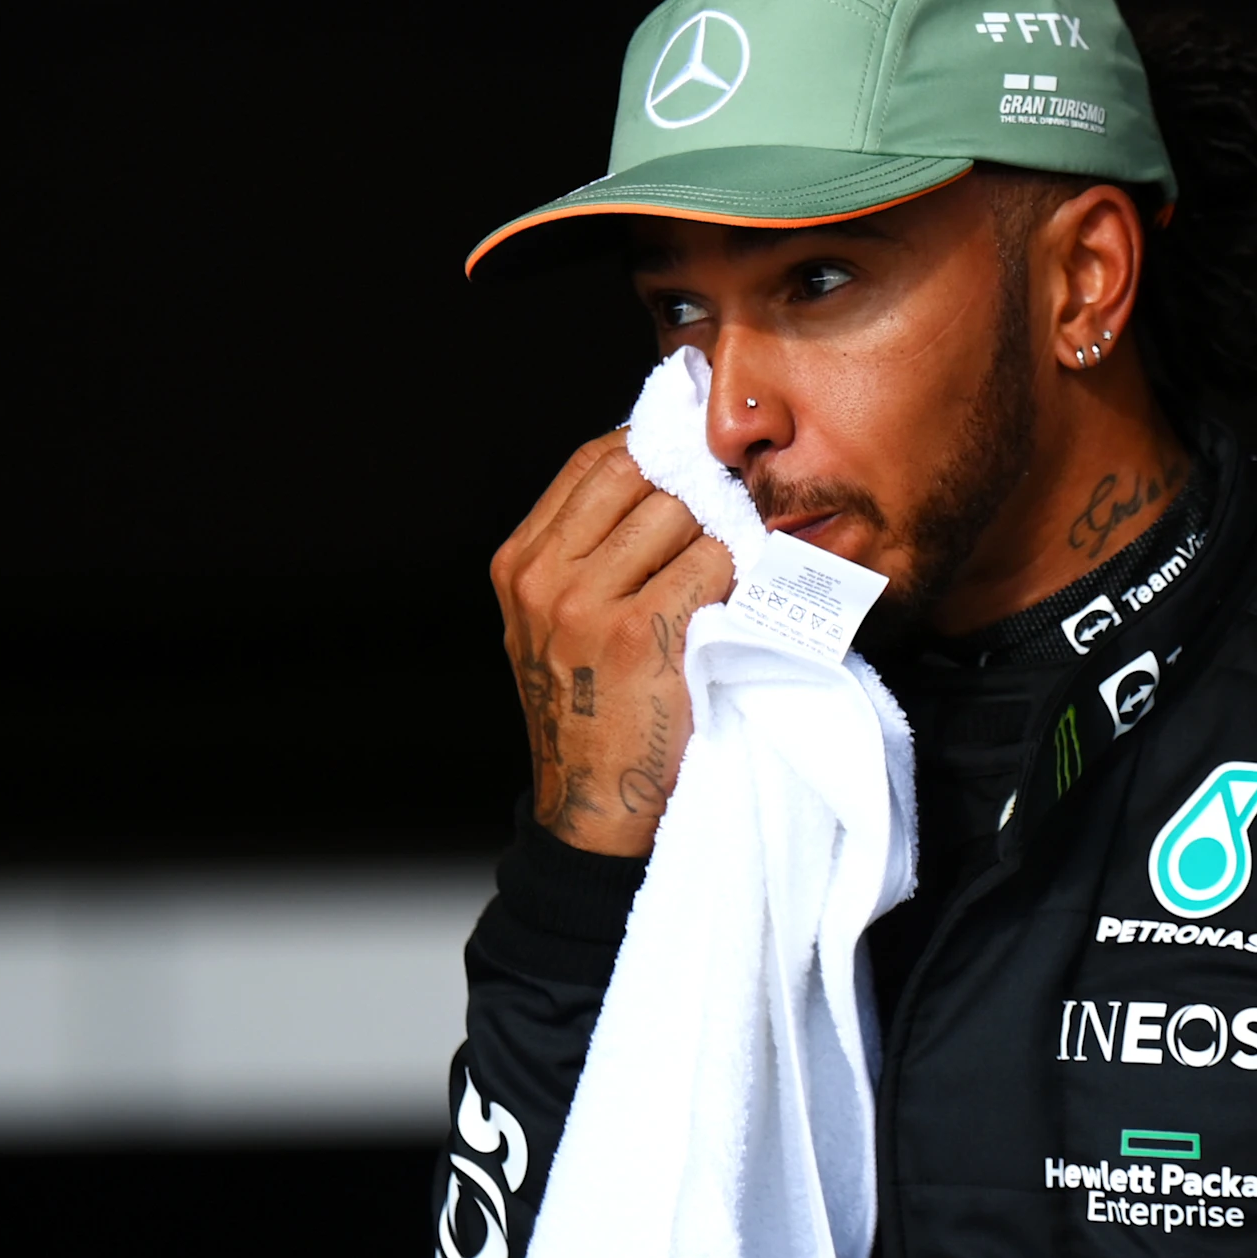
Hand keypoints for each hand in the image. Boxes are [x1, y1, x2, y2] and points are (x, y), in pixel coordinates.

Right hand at [491, 431, 733, 856]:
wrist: (595, 804)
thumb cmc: (592, 708)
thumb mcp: (555, 621)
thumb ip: (585, 550)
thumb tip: (659, 473)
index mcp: (519, 564)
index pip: (595, 461)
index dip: (654, 453)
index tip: (693, 467)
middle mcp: (543, 578)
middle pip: (639, 475)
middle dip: (690, 488)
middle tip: (725, 513)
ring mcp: (585, 606)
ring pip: (679, 512)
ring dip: (717, 531)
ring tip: (730, 565)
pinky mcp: (639, 635)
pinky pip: (710, 562)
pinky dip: (736, 571)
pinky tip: (737, 598)